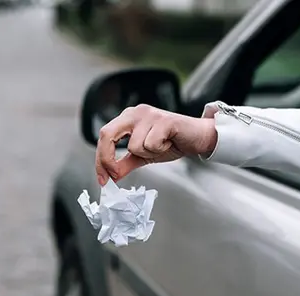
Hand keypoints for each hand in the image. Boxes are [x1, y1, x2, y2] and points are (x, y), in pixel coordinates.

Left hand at [95, 104, 217, 184]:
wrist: (199, 137)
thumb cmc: (173, 142)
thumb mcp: (144, 156)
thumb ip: (125, 164)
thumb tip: (110, 176)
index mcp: (128, 118)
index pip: (104, 136)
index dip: (100, 159)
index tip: (103, 178)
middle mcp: (135, 113)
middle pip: (107, 134)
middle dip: (108, 158)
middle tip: (116, 174)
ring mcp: (149, 115)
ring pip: (133, 146)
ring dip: (148, 154)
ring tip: (161, 147)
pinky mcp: (163, 120)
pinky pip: (150, 144)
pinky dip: (160, 150)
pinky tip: (168, 143)